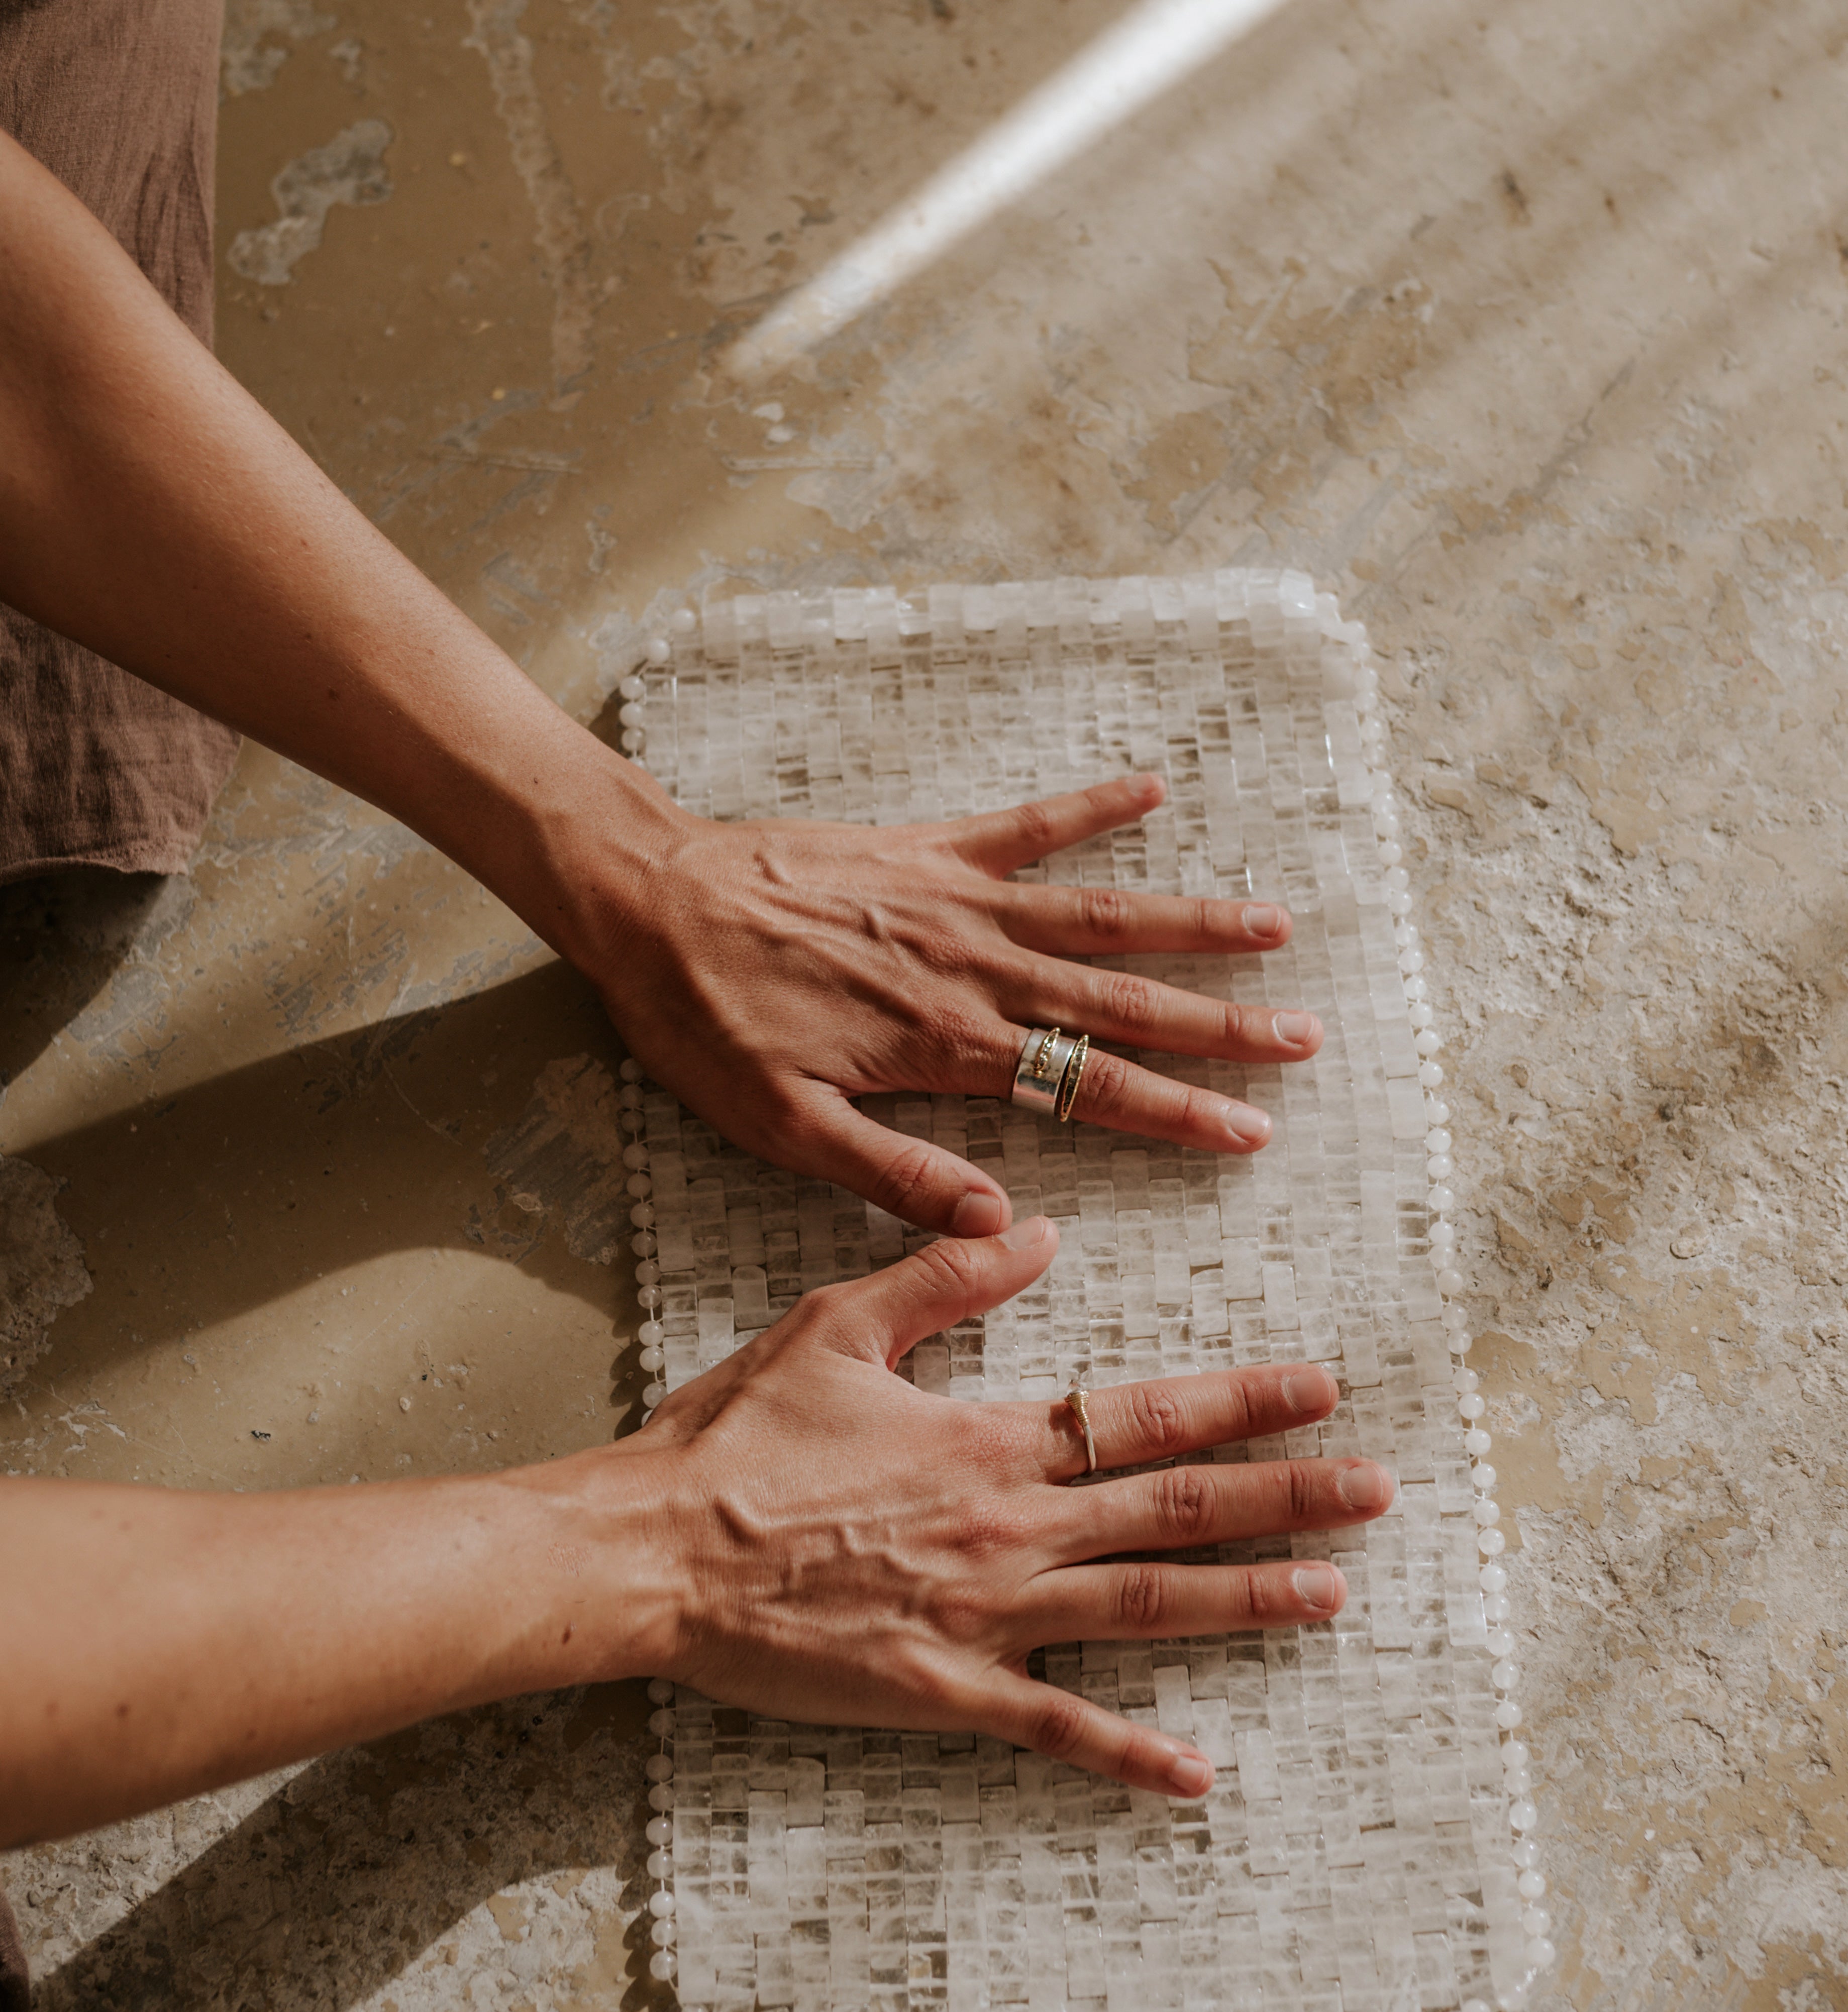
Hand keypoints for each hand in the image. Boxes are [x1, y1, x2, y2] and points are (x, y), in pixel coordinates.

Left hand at [593, 771, 1322, 1235]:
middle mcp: (968, 966)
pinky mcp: (921, 847)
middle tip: (1304, 1037)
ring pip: (1096, 912)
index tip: (1252, 1131)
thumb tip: (997, 1223)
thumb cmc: (704, 1024)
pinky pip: (1022, 823)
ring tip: (1274, 925)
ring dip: (1188, 919)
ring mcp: (951, 898)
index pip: (1088, 1086)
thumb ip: (895, 1172)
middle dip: (1218, 1024)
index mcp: (944, 1044)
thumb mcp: (782, 1127)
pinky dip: (1089, 805)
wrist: (644, 901)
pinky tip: (1151, 788)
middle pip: (1120, 1000)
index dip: (1178, 1112)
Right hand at [617, 1219, 1393, 1797]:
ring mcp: (985, 1615)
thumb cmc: (734, 1439)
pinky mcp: (944, 1690)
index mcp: (987, 1438)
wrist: (653, 1553)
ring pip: (1146, 1609)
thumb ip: (945, 1275)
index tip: (1322, 1391)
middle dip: (1288, 1498)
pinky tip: (1199, 1775)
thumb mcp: (836, 1325)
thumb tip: (1038, 1232)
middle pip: (1177, 1510)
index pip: (1145, 1414)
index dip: (1242, 1401)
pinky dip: (1131, 1757)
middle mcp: (1009, 1525)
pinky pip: (1056, 1730)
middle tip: (1379, 1492)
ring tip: (1334, 1595)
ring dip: (1248, 1602)